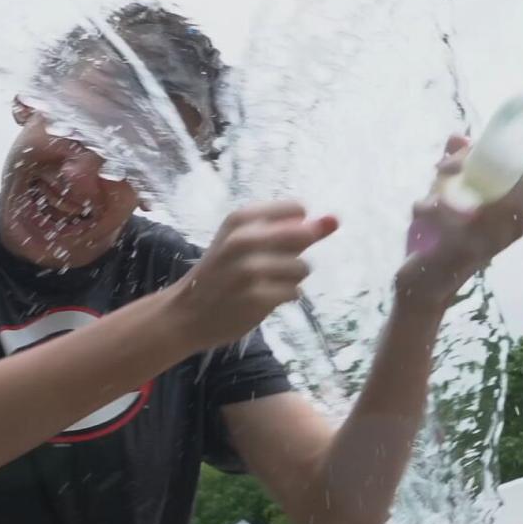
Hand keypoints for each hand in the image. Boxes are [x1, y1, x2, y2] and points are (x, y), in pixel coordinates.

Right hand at [170, 201, 337, 349]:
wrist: (186, 313)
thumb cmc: (221, 271)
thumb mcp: (245, 239)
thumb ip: (291, 228)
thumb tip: (335, 219)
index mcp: (240, 218)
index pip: (297, 210)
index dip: (296, 227)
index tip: (275, 241)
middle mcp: (244, 240)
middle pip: (303, 236)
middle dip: (295, 253)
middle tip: (269, 265)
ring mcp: (250, 270)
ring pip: (303, 268)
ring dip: (291, 278)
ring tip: (264, 284)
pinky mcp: (258, 298)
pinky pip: (295, 292)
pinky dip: (285, 296)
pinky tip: (263, 298)